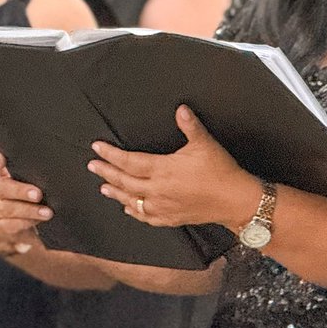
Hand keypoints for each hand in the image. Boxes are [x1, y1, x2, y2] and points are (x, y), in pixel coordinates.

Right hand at [0, 148, 49, 247]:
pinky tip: (37, 223)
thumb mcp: (47, 175)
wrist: (34, 215)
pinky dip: (25, 223)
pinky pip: (9, 225)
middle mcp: (2, 186)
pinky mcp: (5, 223)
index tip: (2, 160)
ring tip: (47, 212)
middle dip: (20, 190)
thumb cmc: (46, 186)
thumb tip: (69, 159)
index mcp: (8, 170)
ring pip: (6, 207)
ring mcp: (2, 205)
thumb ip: (48, 167)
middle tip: (38, 194)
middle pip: (2, 186)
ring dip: (27, 210)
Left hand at [88, 105, 256, 229]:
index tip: (97, 148)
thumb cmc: (220, 170)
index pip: (129, 162)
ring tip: (103, 186)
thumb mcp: (205, 144)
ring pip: (131, 201)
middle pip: (124, 182)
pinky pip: (146, 217)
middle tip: (92, 165)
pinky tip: (129, 208)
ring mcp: (163, 206)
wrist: (234, 200)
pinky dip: (134, 211)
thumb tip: (180, 109)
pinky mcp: (171, 218)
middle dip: (106, 172)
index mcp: (163, 169)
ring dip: (116, 193)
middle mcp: (158, 190)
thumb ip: (190, 125)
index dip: (111, 155)